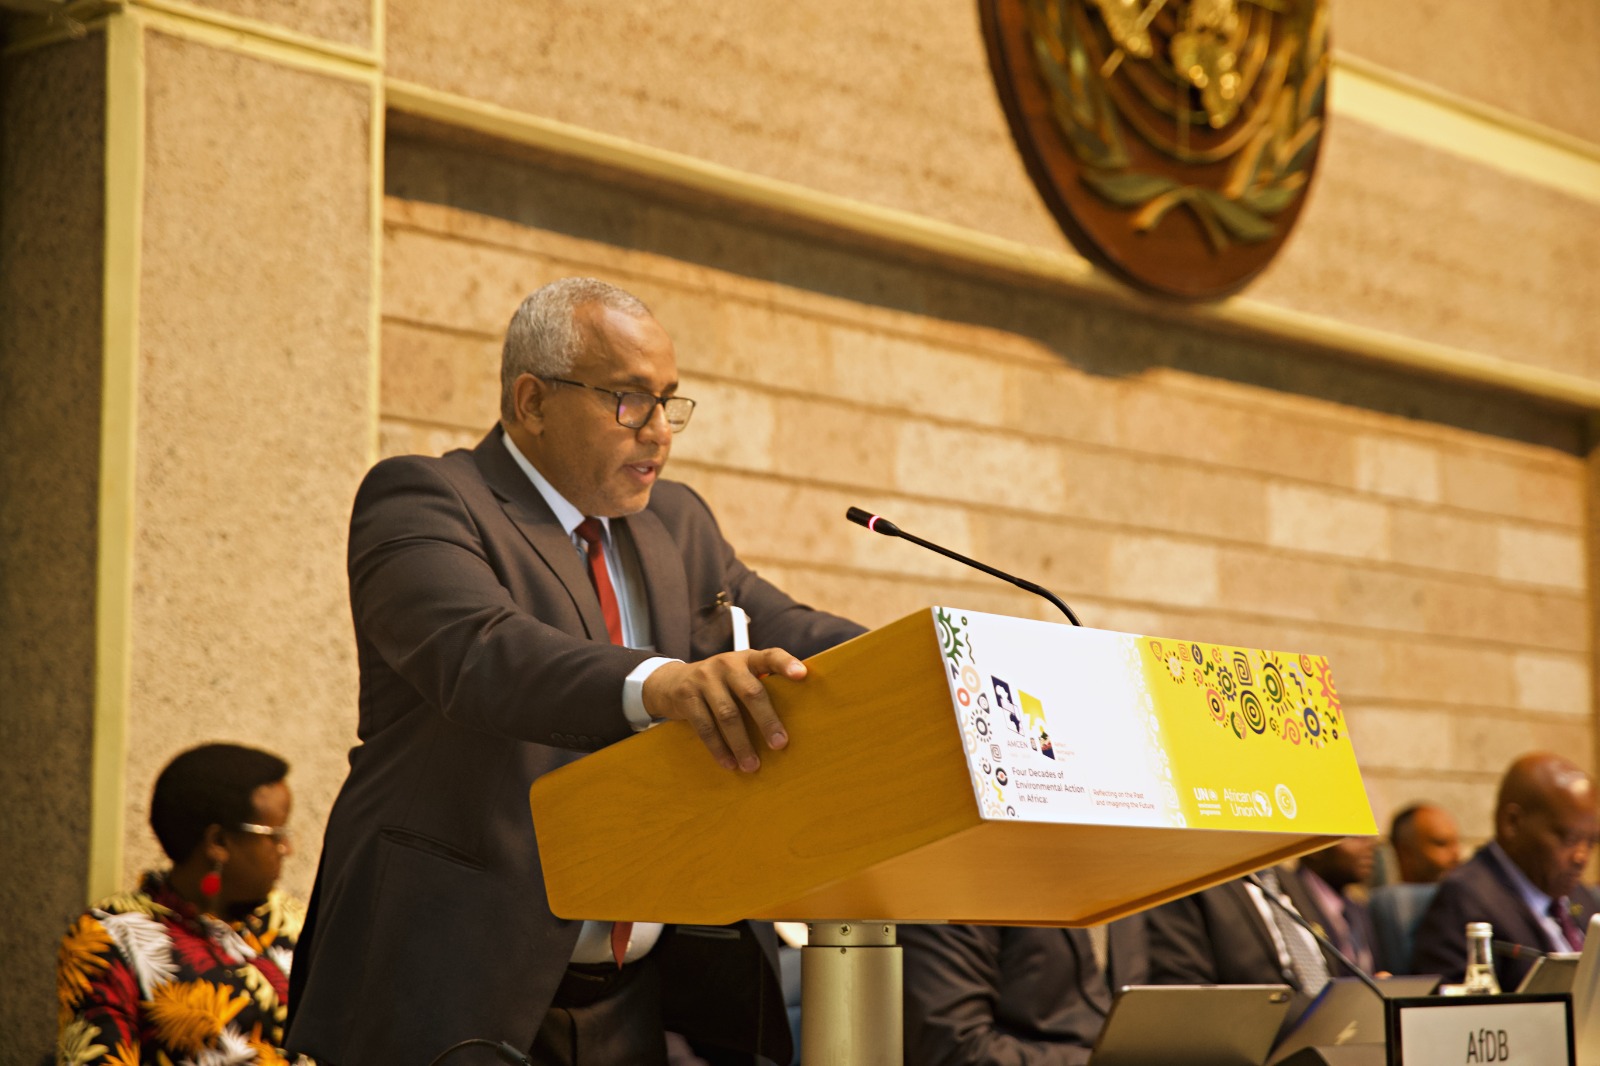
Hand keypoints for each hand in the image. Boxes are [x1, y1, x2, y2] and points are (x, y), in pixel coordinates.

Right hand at [642, 648, 806, 771]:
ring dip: (742, 743)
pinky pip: (705, 727)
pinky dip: (719, 748)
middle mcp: (726, 664)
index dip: (786, 664)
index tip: (803, 675)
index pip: (770, 656)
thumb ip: (759, 686)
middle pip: (750, 692)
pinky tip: (729, 763)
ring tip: (752, 765)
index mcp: (746, 658)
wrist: (670, 682)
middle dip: (767, 720)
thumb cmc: (719, 684)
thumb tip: (796, 720)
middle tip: (780, 744)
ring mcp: (704, 679)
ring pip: (727, 714)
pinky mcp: (686, 696)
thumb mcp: (738, 675)